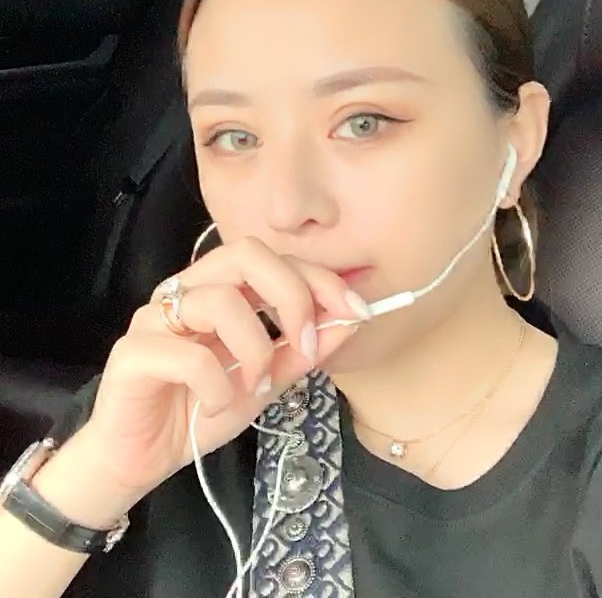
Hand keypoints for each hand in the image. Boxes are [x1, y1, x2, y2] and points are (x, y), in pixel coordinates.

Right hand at [79, 237, 366, 497]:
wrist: (143, 458)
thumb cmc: (202, 409)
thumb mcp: (267, 380)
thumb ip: (303, 350)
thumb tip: (350, 321)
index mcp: (221, 290)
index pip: (275, 260)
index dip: (320, 279)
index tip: (357, 310)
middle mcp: (188, 291)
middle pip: (245, 254)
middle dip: (291, 294)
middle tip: (305, 342)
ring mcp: (156, 317)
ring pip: (219, 300)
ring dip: (254, 348)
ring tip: (254, 386)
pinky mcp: (133, 353)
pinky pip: (187, 355)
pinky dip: (217, 386)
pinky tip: (216, 408)